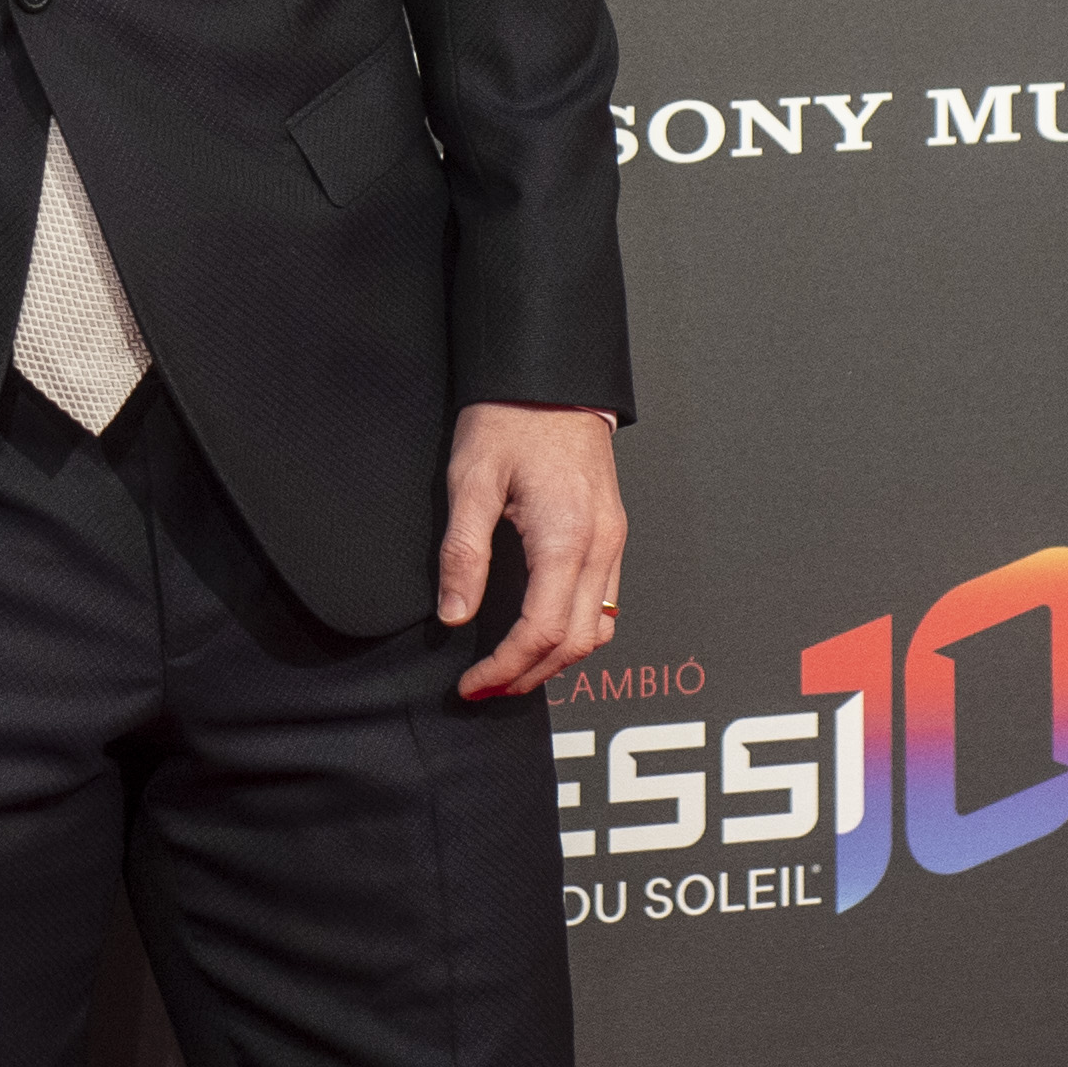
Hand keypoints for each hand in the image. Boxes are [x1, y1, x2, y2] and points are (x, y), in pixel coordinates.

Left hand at [439, 403, 628, 702]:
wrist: (552, 378)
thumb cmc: (510, 419)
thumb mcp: (471, 480)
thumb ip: (464, 553)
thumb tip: (454, 616)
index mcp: (567, 538)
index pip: (542, 632)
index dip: (506, 668)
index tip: (471, 685)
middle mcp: (601, 547)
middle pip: (576, 643)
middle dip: (529, 675)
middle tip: (484, 688)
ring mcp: (613, 541)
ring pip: (598, 629)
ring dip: (556, 660)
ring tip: (510, 670)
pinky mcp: (612, 533)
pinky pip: (605, 603)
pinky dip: (575, 632)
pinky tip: (541, 633)